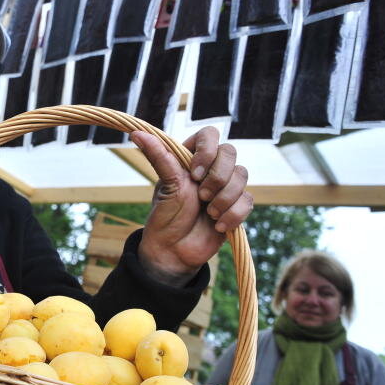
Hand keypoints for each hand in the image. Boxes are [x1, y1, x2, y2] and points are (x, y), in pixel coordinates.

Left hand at [132, 127, 251, 285]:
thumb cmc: (166, 216)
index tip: (194, 174)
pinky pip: (248, 200)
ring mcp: (225, 186)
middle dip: (217, 177)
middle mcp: (210, 168)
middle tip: (201, 197)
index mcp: (191, 158)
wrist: (175, 251)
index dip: (207, 151)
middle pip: (230, 152)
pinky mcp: (237, 205)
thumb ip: (158, 156)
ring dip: (224, 198)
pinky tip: (218, 225)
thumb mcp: (165, 185)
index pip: (209, 134)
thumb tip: (136, 133)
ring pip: (242, 175)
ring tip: (208, 214)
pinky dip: (233, 214)